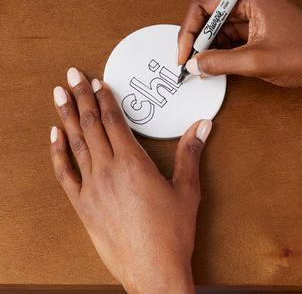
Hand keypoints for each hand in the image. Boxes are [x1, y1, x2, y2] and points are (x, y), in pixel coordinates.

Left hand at [51, 68, 211, 293]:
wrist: (153, 271)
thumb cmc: (172, 232)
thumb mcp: (186, 189)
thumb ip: (190, 153)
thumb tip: (202, 125)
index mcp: (133, 164)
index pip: (114, 121)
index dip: (105, 99)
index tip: (98, 81)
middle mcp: (108, 171)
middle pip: (91, 125)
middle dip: (81, 97)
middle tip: (72, 75)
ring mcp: (92, 189)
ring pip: (75, 144)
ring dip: (66, 117)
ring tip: (59, 95)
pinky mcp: (84, 206)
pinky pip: (66, 174)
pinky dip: (58, 153)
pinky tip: (54, 136)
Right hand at [178, 0, 301, 87]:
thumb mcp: (255, 61)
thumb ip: (219, 62)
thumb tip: (194, 64)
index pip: (204, 4)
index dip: (190, 29)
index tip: (184, 52)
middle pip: (209, 14)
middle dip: (198, 39)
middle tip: (189, 62)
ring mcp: (255, 12)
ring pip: (219, 27)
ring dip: (209, 46)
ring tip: (202, 66)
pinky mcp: (258, 26)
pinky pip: (231, 35)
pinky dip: (221, 50)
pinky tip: (216, 64)